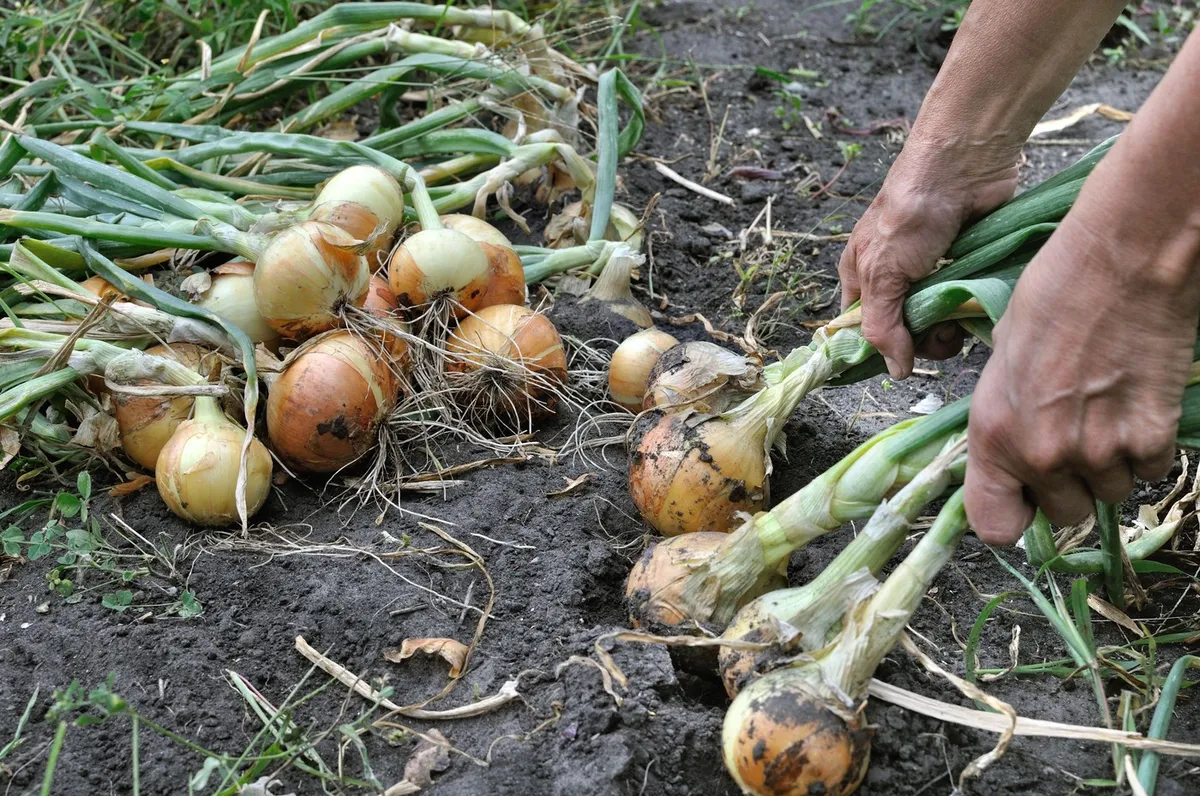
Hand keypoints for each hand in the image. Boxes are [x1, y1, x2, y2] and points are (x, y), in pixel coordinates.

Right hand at [839, 138, 1018, 378]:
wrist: (965, 166)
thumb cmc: (911, 213)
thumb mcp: (882, 273)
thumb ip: (883, 326)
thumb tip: (895, 372)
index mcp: (861, 278)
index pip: (862, 330)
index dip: (880, 349)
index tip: (903, 359)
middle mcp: (893, 279)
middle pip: (904, 332)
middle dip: (923, 340)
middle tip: (941, 333)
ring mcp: (931, 275)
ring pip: (937, 323)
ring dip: (949, 329)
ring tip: (960, 317)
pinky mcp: (964, 268)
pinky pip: (964, 305)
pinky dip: (969, 311)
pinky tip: (975, 305)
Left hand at [965, 214, 1199, 544]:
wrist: (1123, 261)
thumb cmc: (1053, 295)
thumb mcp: (1003, 362)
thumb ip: (1006, 419)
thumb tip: (1015, 453)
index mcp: (994, 435)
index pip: (995, 528)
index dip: (1013, 515)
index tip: (1024, 498)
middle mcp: (1043, 455)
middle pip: (1063, 513)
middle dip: (1068, 484)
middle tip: (1075, 433)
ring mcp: (1101, 451)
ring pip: (1111, 493)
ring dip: (1111, 463)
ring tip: (1107, 408)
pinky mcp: (1152, 437)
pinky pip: (1150, 469)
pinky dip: (1147, 446)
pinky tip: (1138, 402)